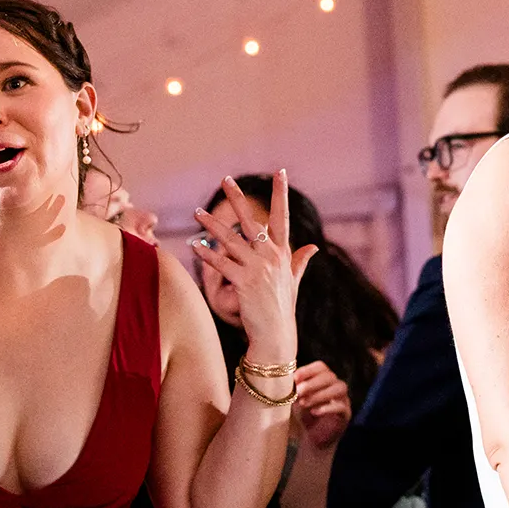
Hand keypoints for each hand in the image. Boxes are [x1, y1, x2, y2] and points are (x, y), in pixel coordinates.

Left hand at [190, 172, 316, 366]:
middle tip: (225, 179)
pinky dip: (207, 255)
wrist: (277, 335)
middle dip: (237, 199)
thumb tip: (314, 247)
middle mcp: (271, 257)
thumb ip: (300, 261)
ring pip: (230, 240)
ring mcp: (257, 269)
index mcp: (283, 253)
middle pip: (252, 221)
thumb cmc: (283, 308)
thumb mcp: (293, 281)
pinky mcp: (243, 283)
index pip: (282, 217)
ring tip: (197, 212)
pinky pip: (221, 264)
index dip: (281, 194)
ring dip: (211, 225)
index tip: (280, 172)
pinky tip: (194, 246)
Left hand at [293, 362, 350, 447]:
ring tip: (304, 403)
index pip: (320, 367)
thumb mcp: (295, 400)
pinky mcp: (346, 414)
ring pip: (339, 389)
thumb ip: (293, 389)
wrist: (311, 437)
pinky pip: (341, 406)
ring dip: (320, 394)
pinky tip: (314, 412)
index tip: (295, 378)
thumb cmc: (303, 414)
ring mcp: (343, 399)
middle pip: (330, 376)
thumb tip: (286, 380)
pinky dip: (327, 408)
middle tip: (298, 392)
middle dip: (312, 383)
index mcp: (323, 379)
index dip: (308, 370)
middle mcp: (335, 386)